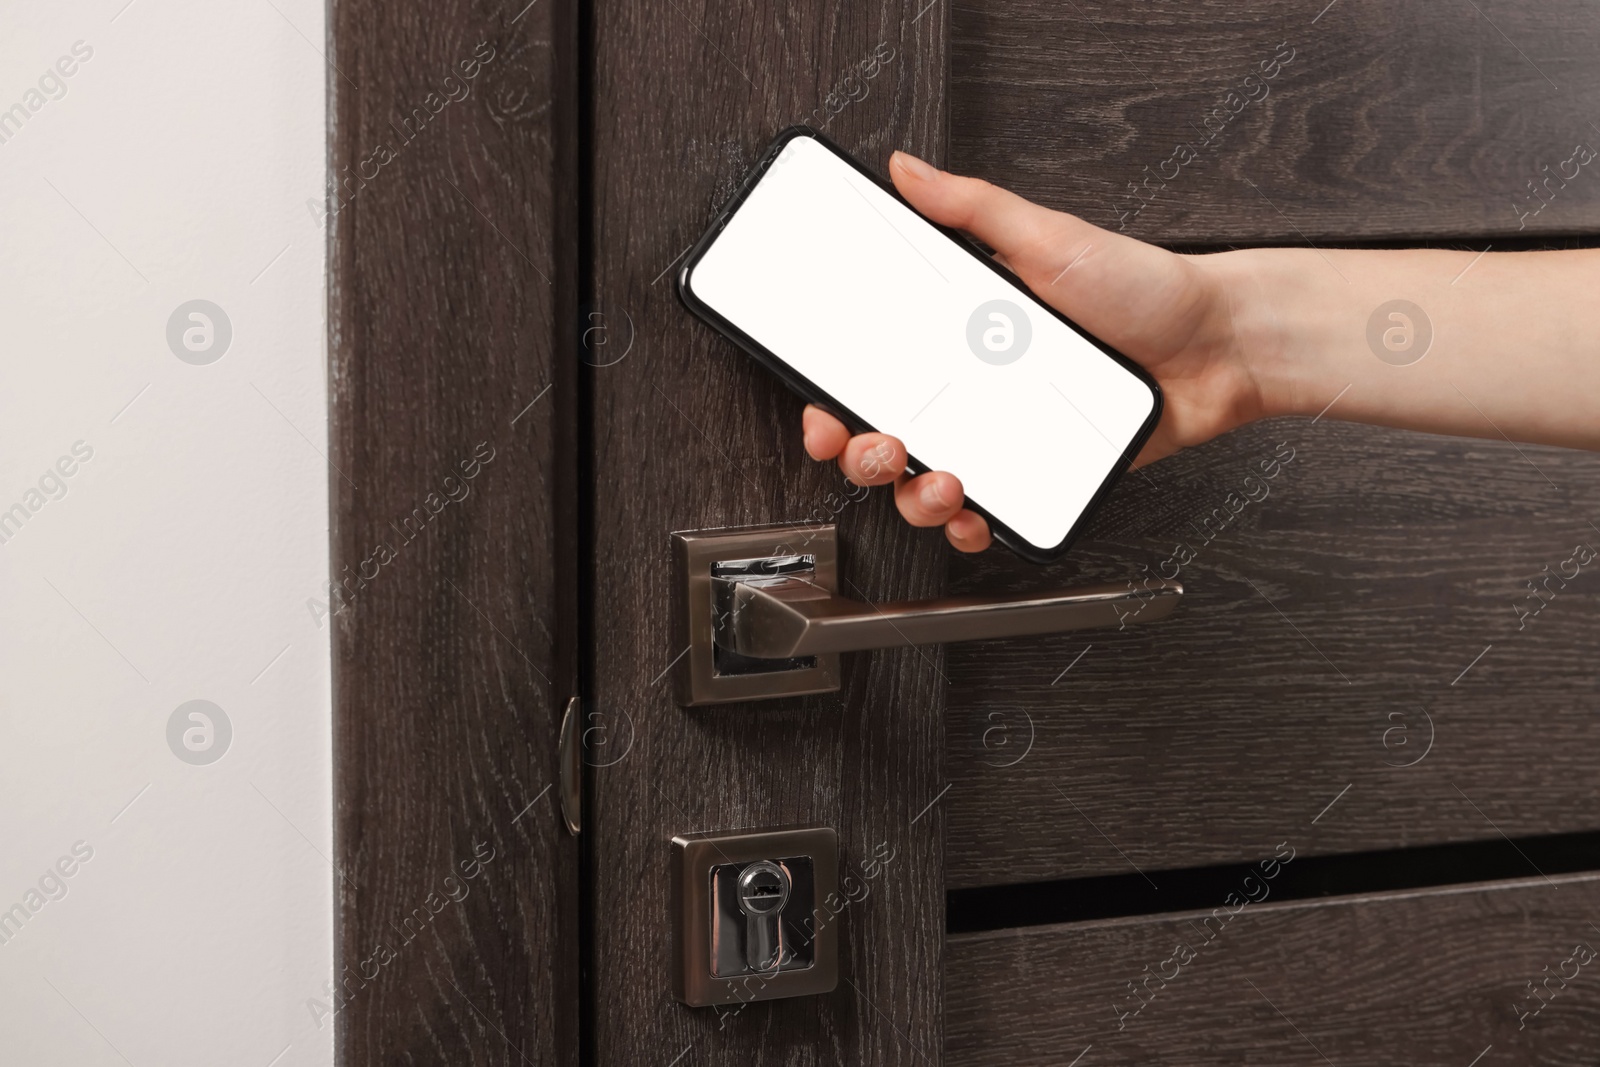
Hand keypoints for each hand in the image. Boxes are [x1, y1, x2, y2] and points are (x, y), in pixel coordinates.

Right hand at [803, 150, 1265, 551]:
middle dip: (863, 453)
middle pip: (883, 436)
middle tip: (882, 442)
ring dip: (914, 496)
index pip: (873, 370)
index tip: (825, 410)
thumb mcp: (1050, 238)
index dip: (834, 397)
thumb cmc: (1145, 289)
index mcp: (958, 333)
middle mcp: (970, 388)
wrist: (1218, 348)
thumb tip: (907, 170)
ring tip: (942, 480)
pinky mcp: (1037, 475)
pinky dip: (967, 526)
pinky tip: (972, 514)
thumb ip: (973, 208)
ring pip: (924, 486)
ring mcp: (1000, 436)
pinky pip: (986, 513)